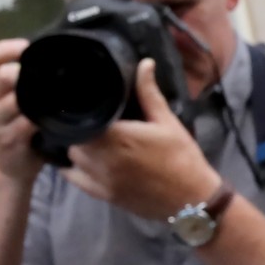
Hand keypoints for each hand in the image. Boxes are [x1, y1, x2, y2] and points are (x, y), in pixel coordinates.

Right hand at [0, 38, 43, 182]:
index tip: (26, 46)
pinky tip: (51, 119)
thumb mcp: (22, 99)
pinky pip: (23, 125)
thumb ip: (31, 80)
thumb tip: (62, 56)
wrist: (16, 164)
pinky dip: (39, 121)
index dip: (5, 49)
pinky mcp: (5, 140)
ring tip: (53, 95)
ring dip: (33, 96)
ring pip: (12, 101)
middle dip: (22, 71)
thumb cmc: (23, 124)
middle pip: (0, 76)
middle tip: (44, 71)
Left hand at [62, 59, 221, 221]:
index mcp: (118, 138)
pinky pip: (75, 180)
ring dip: (75, 147)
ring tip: (84, 136)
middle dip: (78, 128)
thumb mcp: (167, 121)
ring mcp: (101, 180)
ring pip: (72, 158)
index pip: (82, 121)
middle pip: (73, 138)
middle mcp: (104, 159)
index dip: (78, 112)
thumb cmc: (181, 157)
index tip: (82, 103)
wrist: (193, 200)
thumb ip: (149, 93)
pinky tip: (77, 159)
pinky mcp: (104, 196)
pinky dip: (71, 169)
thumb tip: (144, 63)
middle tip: (86, 118)